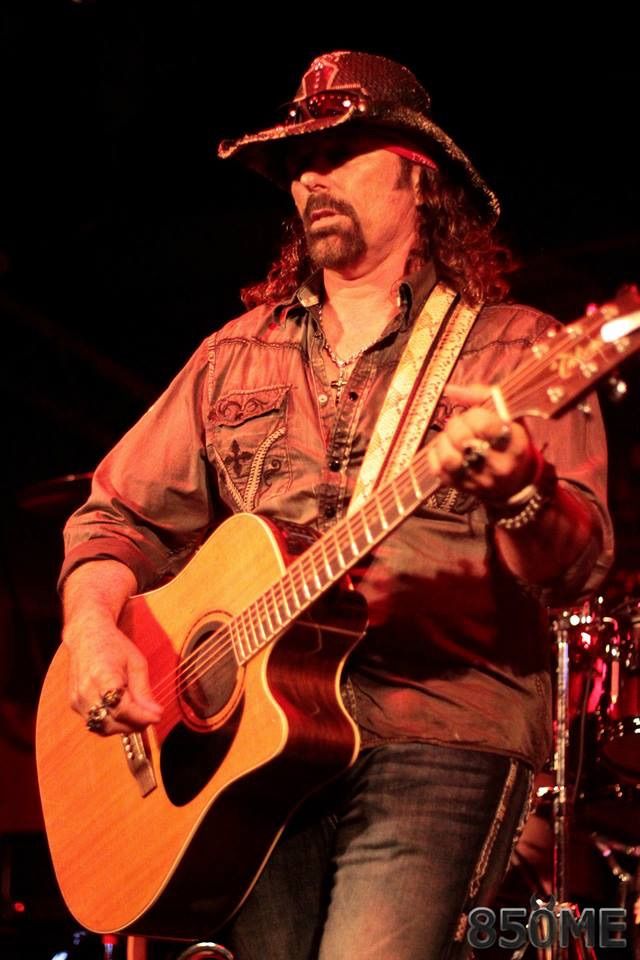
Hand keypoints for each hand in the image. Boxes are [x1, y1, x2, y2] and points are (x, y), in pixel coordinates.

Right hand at [64, 618, 162, 735]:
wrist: (87, 637)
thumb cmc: (113, 646)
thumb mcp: (136, 662)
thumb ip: (143, 690)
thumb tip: (155, 713)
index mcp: (102, 677)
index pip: (123, 709)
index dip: (142, 717)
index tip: (158, 716)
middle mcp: (86, 691)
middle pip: (112, 722)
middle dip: (135, 724)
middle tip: (151, 715)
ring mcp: (77, 699)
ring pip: (103, 727)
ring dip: (123, 727)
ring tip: (138, 714)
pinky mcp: (74, 704)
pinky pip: (95, 723)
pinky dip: (111, 722)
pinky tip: (122, 712)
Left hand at [427, 384, 538, 502]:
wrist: (515, 482)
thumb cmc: (509, 442)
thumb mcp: (509, 417)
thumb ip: (482, 397)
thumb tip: (449, 389)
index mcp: (514, 443)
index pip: (482, 424)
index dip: (472, 415)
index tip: (475, 416)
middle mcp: (498, 465)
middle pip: (462, 439)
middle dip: (455, 426)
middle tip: (460, 425)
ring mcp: (479, 480)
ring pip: (448, 458)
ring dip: (444, 442)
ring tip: (451, 439)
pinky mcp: (462, 488)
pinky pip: (437, 469)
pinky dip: (436, 455)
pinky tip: (446, 450)